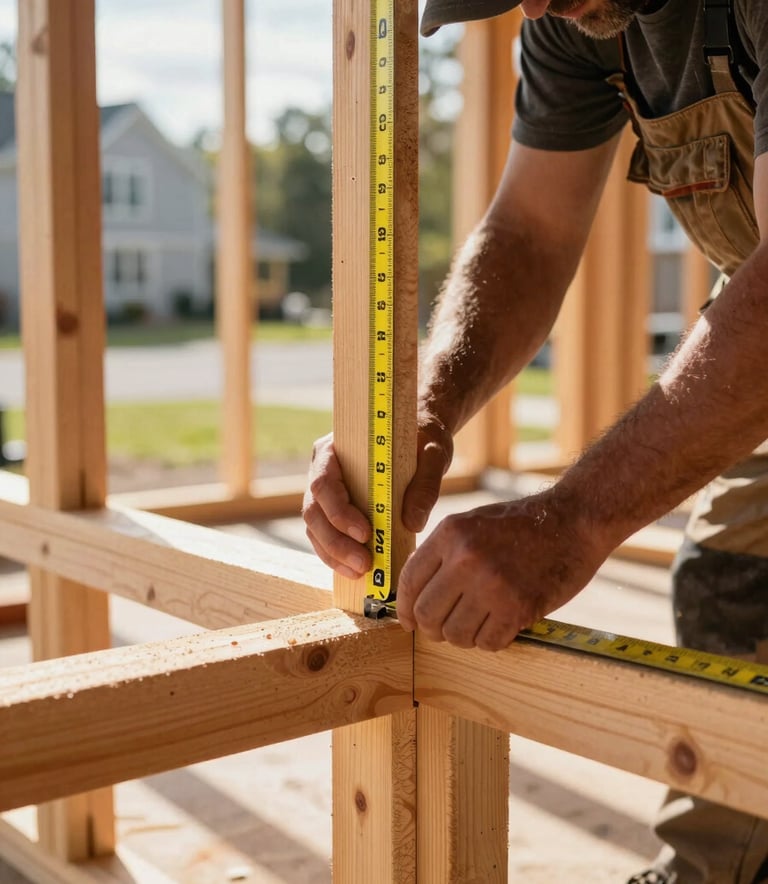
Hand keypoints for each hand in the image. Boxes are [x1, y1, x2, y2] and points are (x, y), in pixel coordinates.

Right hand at [302, 413, 453, 577]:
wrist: (416, 432)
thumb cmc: (420, 436)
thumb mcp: (431, 452)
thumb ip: (425, 483)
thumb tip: (413, 523)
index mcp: (334, 449)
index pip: (323, 483)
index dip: (339, 511)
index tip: (366, 532)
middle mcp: (322, 470)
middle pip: (314, 511)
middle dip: (336, 542)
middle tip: (364, 563)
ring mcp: (326, 493)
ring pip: (316, 528)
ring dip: (335, 554)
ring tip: (362, 571)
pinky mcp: (335, 511)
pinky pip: (326, 537)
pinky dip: (338, 556)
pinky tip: (356, 570)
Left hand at [396, 490, 605, 650]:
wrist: (574, 520)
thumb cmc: (523, 525)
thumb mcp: (472, 524)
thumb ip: (442, 554)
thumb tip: (413, 592)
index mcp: (450, 533)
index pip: (409, 581)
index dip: (405, 609)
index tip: (409, 621)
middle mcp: (466, 558)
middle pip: (427, 614)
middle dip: (433, 629)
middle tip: (446, 629)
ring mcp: (492, 584)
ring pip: (455, 634)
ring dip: (464, 637)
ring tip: (478, 624)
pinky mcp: (518, 606)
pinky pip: (487, 642)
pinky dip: (491, 640)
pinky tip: (501, 625)